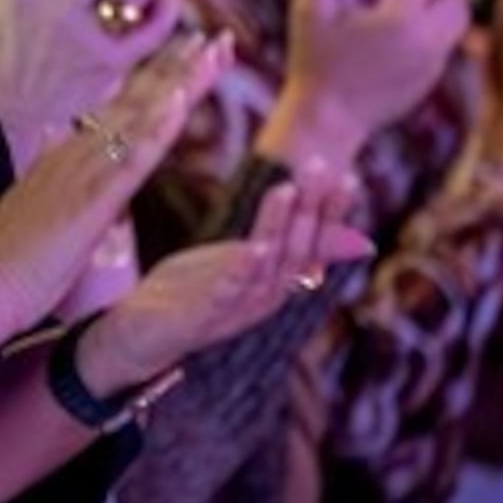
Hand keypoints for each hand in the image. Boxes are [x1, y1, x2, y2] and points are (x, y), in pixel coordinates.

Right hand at [0, 28, 232, 332]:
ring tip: (212, 49)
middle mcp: (74, 153)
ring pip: (140, 118)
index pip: (118, 107)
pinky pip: (133, 159)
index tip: (184, 51)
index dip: (153, 77)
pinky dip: (158, 127)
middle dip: (177, 67)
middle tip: (215, 36)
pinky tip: (179, 101)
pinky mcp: (91, 202)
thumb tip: (46, 132)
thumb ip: (42, 165)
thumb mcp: (27, 199)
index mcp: (63, 155)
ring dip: (178, 82)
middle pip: (135, 101)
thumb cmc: (1, 256)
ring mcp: (82, 173)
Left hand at [77, 173, 373, 390]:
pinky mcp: (202, 317)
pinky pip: (227, 292)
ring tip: (286, 191)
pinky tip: (253, 248)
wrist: (143, 336)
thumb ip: (288, 244)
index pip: (313, 244)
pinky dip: (242, 270)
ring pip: (265, 266)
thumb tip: (360, 239)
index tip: (347, 175)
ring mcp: (236, 309)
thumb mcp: (248, 261)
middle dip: (308, 208)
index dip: (330, 212)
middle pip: (295, 250)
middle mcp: (265, 298)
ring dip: (276, 226)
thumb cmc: (198, 292)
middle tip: (316, 167)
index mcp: (276, 282)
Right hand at [270, 0, 469, 170]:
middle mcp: (426, 40)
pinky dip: (438, 17)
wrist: (326, 123)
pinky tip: (410, 13)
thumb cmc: (312, 61)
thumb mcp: (309, 5)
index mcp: (397, 18)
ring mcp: (434, 62)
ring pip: (460, 14)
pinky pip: (449, 37)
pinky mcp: (434, 77)